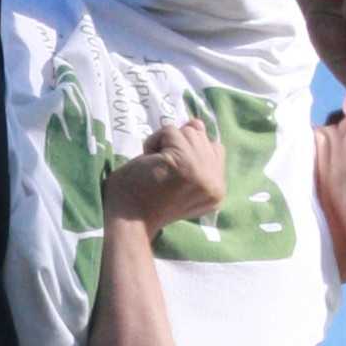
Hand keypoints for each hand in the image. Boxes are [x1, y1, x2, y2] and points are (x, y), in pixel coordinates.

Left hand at [102, 119, 227, 237]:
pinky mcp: (184, 163)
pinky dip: (153, 142)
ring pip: (188, 131)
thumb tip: (197, 123)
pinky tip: (149, 164)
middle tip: (162, 172)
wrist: (127, 223)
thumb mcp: (179, 177)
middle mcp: (216, 183)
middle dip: (177, 146)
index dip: (188, 152)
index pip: (214, 149)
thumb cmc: (145, 201)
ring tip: (155, 167)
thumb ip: (193, 153)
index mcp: (217, 191)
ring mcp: (202, 172)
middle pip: (202, 137)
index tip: (172, 174)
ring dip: (164, 144)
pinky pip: (170, 131)